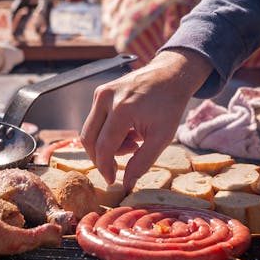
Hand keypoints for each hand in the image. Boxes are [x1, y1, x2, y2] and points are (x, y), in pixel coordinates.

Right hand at [80, 49, 212, 190]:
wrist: (170, 74)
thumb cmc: (169, 104)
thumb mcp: (162, 137)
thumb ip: (142, 163)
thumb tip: (127, 184)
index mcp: (122, 109)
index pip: (103, 147)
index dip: (105, 168)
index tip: (112, 180)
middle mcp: (105, 98)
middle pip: (89, 139)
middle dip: (101, 158)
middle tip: (118, 166)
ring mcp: (100, 93)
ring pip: (90, 131)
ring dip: (106, 145)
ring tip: (132, 143)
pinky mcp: (100, 92)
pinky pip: (95, 120)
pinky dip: (107, 132)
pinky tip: (128, 131)